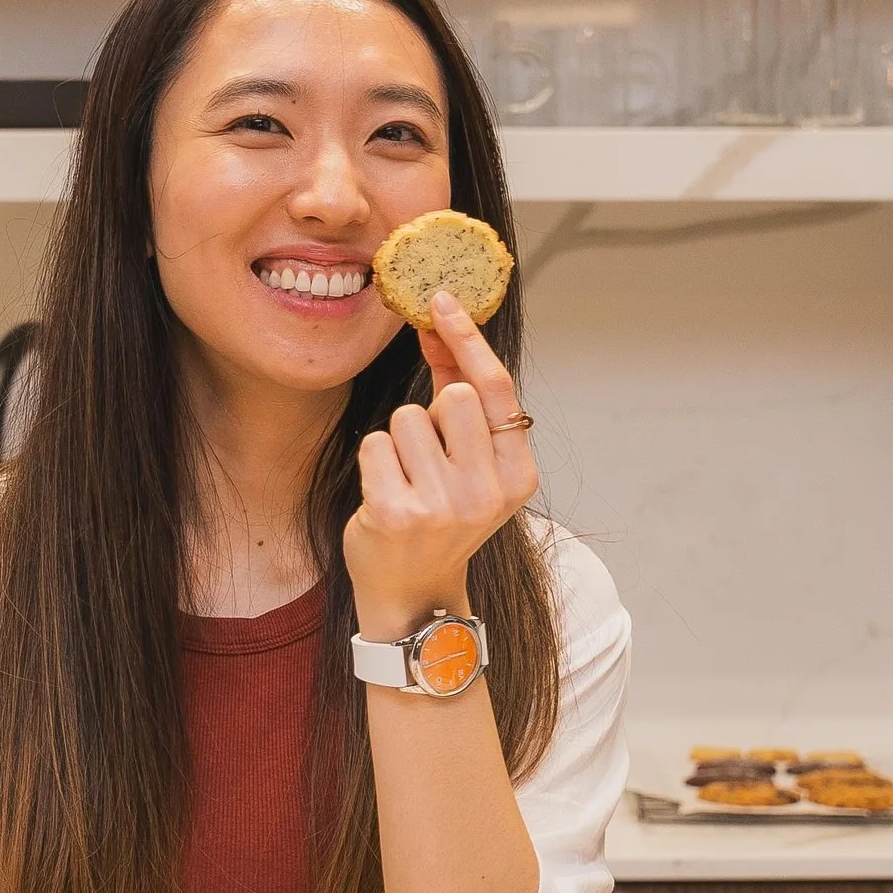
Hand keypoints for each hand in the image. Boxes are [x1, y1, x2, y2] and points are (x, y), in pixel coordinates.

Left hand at [344, 291, 538, 636]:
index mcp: (517, 476)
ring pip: (407, 418)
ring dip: (399, 442)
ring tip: (406, 482)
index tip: (441, 298)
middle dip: (430, 414)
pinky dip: (374, 461)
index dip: (468, 338)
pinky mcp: (397, 513)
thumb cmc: (437, 515)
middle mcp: (488, 492)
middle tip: (428, 459)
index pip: (495, 389)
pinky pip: (375, 444)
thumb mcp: (467, 463)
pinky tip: (385, 495)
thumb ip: (459, 391)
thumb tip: (439, 319)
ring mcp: (443, 505)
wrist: (411, 594)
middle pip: (450, 396)